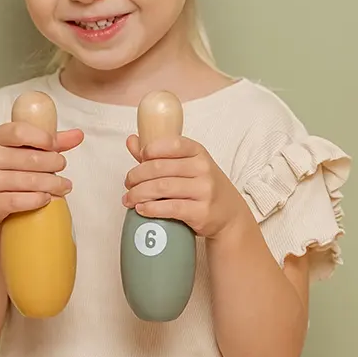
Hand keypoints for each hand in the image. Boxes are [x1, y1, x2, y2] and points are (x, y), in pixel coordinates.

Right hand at [0, 122, 83, 225]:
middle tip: (62, 166)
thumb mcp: (23, 149)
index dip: (42, 138)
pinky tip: (47, 198)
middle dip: (54, 163)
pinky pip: (20, 201)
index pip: (19, 132)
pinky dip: (38, 200)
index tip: (54, 146)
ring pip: (30, 181)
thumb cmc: (8, 167)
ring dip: (53, 184)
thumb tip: (78, 135)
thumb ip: (50, 141)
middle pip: (31, 159)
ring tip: (64, 186)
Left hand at [123, 133, 250, 239]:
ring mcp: (204, 190)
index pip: (172, 144)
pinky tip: (141, 209)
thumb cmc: (202, 187)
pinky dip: (150, 208)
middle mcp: (203, 168)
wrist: (229, 215)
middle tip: (128, 184)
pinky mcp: (201, 212)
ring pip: (162, 187)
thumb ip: (158, 155)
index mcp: (198, 152)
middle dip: (137, 176)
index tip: (139, 158)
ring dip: (138, 194)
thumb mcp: (186, 166)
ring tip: (129, 199)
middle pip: (160, 168)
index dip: (151, 149)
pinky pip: (170, 208)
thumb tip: (132, 140)